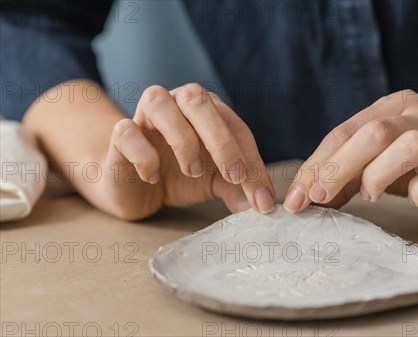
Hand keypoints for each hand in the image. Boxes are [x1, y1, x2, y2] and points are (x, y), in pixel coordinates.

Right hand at [102, 84, 274, 218]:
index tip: (260, 197)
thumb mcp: (215, 183)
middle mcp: (177, 103)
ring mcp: (145, 115)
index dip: (251, 160)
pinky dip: (144, 155)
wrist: (136, 188)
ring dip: (181, 138)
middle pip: (198, 99)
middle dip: (221, 139)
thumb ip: (238, 189)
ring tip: (192, 171)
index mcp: (208, 111)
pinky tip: (154, 177)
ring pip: (159, 102)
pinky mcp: (120, 134)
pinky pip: (127, 132)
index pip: (235, 126)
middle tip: (233, 176)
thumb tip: (261, 205)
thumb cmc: (179, 177)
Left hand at [283, 90, 417, 223]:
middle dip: (337, 168)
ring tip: (372, 195)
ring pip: (406, 145)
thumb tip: (303, 199)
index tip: (296, 198)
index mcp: (392, 107)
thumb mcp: (377, 164)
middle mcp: (417, 114)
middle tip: (318, 199)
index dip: (317, 165)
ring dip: (379, 174)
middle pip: (372, 134)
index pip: (344, 132)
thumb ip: (345, 175)